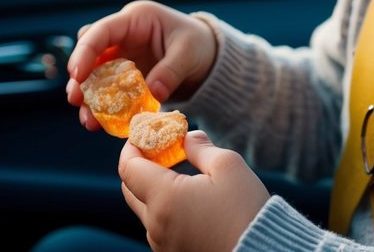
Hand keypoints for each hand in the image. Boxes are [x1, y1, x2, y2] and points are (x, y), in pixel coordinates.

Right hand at [65, 1, 217, 130]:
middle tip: (76, 100)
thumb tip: (153, 94)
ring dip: (88, 97)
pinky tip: (101, 124)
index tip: (77, 75)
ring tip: (89, 121)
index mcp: (137, 18)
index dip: (85, 51)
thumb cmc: (198, 44)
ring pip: (94, 74)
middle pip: (90, 52)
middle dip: (80, 77)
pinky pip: (107, 90)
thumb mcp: (189, 53)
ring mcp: (121, 55)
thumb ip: (170, 71)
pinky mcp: (124, 75)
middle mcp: (123, 35)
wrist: (206, 55)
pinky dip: (102, 106)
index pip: (102, 30)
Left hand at [119, 131, 268, 251]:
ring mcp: (162, 244)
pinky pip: (160, 227)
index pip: (128, 167)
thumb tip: (187, 137)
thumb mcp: (228, 166)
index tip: (143, 133)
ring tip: (180, 173)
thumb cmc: (245, 211)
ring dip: (154, 188)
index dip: (131, 146)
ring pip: (146, 210)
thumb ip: (201, 148)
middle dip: (139, 166)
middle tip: (160, 150)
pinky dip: (165, 208)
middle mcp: (156, 225)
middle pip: (131, 189)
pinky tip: (189, 199)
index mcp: (164, 198)